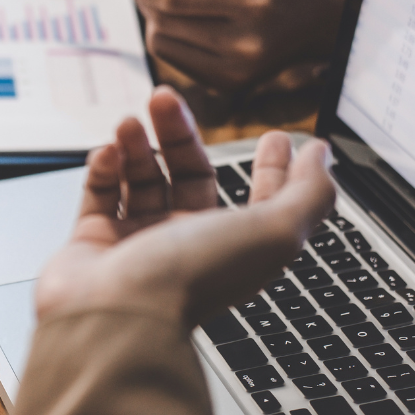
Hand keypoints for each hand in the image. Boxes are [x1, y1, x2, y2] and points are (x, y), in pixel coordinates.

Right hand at [36, 86, 335, 328]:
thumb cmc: (189, 280)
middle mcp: (185, 244)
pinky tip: (107, 153)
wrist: (113, 315)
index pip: (259, 200)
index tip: (274, 137)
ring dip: (136, 144)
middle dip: (178, 133)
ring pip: (141, 180)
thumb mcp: (274, 232)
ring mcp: (137, 243)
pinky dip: (103, 168)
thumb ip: (307, 193)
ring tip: (128, 123)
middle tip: (163, 98)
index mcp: (232, 246)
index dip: (272, 168)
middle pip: (188, 175)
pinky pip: (101, 194)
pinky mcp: (94, 241)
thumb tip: (321, 157)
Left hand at [104, 0, 348, 90]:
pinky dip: (166, 35)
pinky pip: (173, 59)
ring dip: (152, 14)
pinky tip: (182, 18)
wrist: (328, 22)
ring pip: (161, 41)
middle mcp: (245, 43)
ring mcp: (236, 71)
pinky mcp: (228, 86)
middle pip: (162, 18)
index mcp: (255, 0)